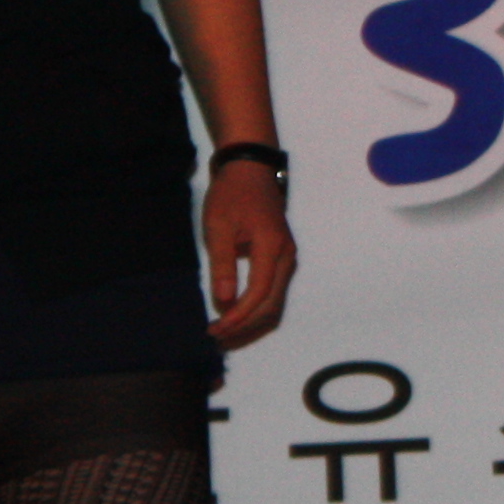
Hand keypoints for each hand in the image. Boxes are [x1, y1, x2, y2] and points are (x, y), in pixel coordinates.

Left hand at [200, 160, 297, 346]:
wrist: (249, 168)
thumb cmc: (232, 193)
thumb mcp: (219, 226)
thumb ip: (223, 264)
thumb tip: (225, 301)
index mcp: (272, 247)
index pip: (259, 293)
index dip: (238, 315)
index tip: (216, 327)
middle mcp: (286, 256)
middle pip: (271, 305)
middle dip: (245, 325)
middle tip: (216, 335)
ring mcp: (287, 257)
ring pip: (274, 301)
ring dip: (251, 319)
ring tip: (224, 329)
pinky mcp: (281, 257)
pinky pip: (272, 291)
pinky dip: (255, 307)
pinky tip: (235, 311)